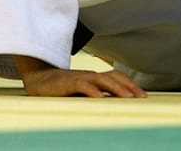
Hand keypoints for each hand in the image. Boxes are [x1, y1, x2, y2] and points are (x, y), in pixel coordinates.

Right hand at [14, 55, 146, 97]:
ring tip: (128, 97)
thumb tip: (111, 105)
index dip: (130, 83)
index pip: (116, 76)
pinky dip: (92, 91)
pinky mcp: (67, 82)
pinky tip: (100, 98)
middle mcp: (89, 75)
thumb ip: (95, 95)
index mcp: (94, 77)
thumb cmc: (61, 89)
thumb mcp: (81, 92)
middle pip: (114, 77)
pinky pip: (82, 85)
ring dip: (117, 88)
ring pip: (102, 80)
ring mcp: (79, 77)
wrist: (38, 79)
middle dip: (129, 86)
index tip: (142, 94)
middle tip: (141, 96)